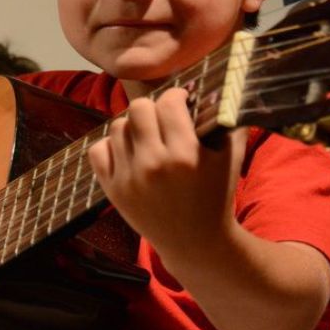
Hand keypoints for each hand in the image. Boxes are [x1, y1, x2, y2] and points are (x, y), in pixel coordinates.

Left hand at [87, 88, 246, 255]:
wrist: (195, 242)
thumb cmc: (217, 196)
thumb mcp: (231, 158)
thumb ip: (228, 121)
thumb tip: (224, 87)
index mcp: (184, 154)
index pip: (168, 102)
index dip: (176, 97)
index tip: (182, 103)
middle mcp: (153, 165)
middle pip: (138, 108)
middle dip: (152, 109)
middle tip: (163, 119)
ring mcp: (129, 178)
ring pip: (117, 126)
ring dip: (133, 127)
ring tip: (147, 137)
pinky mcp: (113, 190)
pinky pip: (98, 150)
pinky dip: (110, 146)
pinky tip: (128, 152)